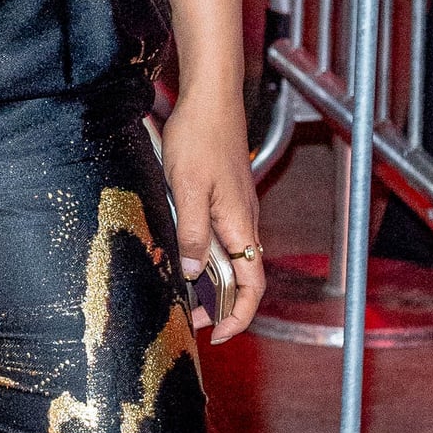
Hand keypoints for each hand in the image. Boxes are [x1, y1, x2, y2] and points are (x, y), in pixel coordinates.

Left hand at [159, 90, 266, 343]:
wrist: (210, 98)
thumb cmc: (200, 137)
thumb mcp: (186, 188)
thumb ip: (191, 233)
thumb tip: (189, 272)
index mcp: (240, 225)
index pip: (252, 285)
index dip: (239, 316)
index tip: (217, 334)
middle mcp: (244, 222)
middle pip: (241, 278)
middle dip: (218, 305)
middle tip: (187, 318)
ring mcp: (235, 211)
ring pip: (229, 259)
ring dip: (208, 281)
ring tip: (180, 292)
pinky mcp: (223, 199)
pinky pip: (219, 238)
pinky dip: (203, 256)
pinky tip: (181, 253)